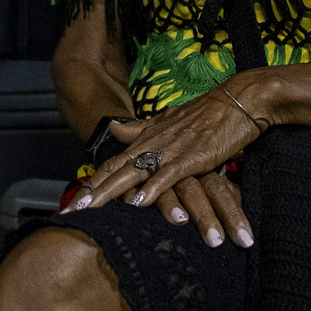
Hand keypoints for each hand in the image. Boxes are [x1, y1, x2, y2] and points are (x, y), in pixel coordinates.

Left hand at [60, 81, 269, 248]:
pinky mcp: (193, 156)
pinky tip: (139, 203)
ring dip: (111, 192)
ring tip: (90, 209)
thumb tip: (114, 128)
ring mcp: (172, 149)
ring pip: (134, 173)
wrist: (240, 100)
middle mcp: (153, 143)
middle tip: (70, 211)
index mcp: (148, 138)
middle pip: (116, 170)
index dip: (93, 181)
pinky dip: (153, 189)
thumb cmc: (208, 114)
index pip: (114, 162)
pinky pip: (168, 175)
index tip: (74, 202)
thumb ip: (140, 129)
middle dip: (92, 192)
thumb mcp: (168, 121)